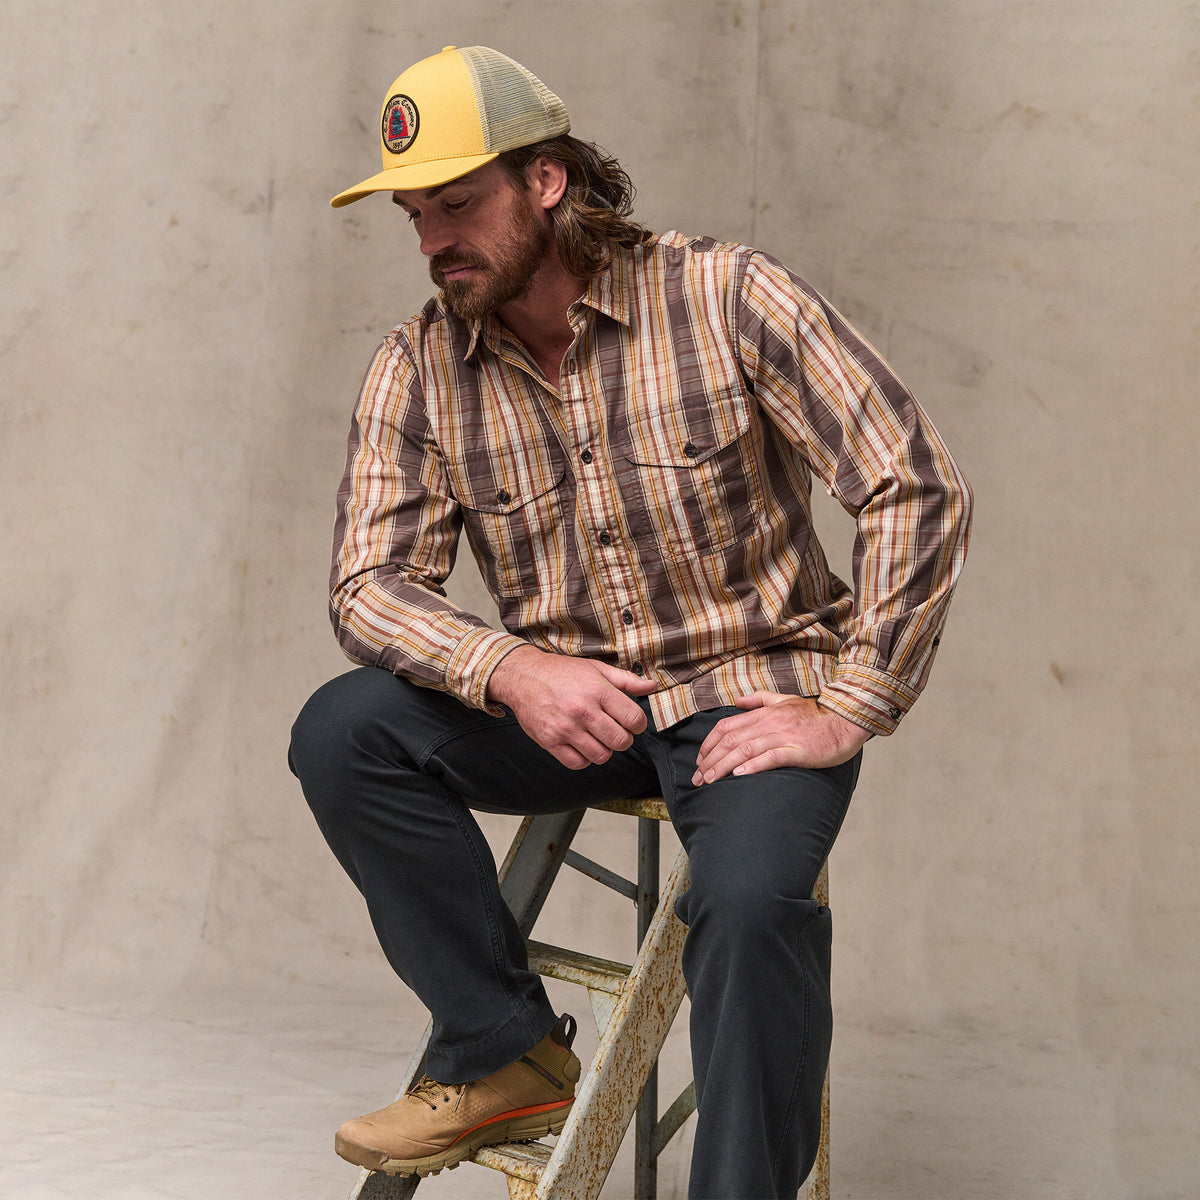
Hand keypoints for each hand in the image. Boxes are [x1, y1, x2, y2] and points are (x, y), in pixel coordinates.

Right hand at [487, 645, 656, 769]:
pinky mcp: (550, 741)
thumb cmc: (562, 672)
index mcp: (598, 691)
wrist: (523, 676)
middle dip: (623, 739)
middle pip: (621, 741)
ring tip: (597, 737)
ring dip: (604, 749)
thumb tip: (652, 687)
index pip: (634, 719)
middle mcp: (583, 711)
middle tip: (616, 730)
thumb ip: (626, 680)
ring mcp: (566, 728)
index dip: (638, 724)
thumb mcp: (596, 669)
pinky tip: (581, 744)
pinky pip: (578, 763)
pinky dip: (584, 758)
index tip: (632, 722)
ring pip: (601, 756)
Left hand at [691, 692, 868, 785]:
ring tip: (710, 781)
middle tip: (697, 778)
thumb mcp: (785, 700)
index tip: (699, 760)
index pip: (727, 727)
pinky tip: (739, 775)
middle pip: (731, 741)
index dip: (709, 744)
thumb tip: (737, 701)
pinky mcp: (798, 751)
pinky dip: (753, 766)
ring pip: (745, 750)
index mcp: (764, 713)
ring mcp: (783, 736)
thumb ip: (759, 699)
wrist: (845, 722)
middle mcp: (769, 723)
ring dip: (724, 766)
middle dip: (710, 760)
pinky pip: (771, 758)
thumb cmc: (815, 714)